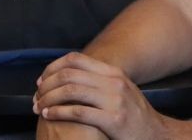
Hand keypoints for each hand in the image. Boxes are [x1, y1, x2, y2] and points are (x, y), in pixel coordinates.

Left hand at [34, 52, 191, 139]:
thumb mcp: (120, 91)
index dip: (52, 67)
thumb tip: (70, 78)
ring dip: (49, 98)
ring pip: (71, 90)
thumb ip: (99, 82)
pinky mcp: (113, 120)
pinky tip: (50, 115)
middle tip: (36, 97)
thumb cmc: (133, 115)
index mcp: (114, 73)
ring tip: (39, 107)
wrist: (155, 133)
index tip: (41, 81)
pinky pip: (78, 111)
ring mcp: (115, 100)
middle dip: (46, 85)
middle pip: (69, 74)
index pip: (75, 59)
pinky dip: (58, 112)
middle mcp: (114, 82)